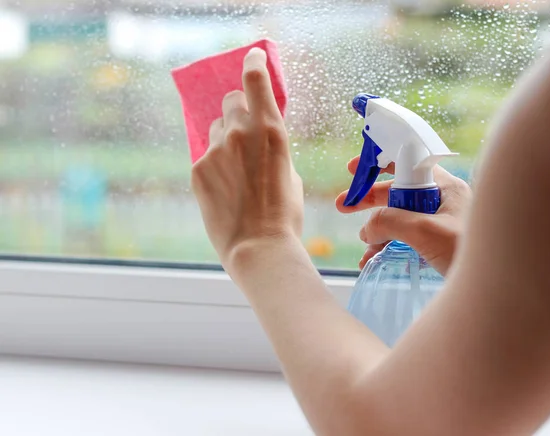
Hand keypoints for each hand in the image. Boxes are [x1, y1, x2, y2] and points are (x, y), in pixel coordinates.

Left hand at [191, 48, 303, 271]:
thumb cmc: (284, 215)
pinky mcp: (198, 169)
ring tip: (235, 170)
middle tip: (243, 127)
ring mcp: (215, 150)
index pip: (256, 79)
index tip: (251, 56)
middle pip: (231, 100)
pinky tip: (225, 189)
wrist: (258, 247)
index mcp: (270, 130)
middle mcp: (240, 132)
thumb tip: (261, 139)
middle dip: (238, 109)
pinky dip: (215, 164)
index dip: (253, 62)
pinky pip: (205, 155)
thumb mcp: (290, 173)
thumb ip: (273, 147)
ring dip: (225, 138)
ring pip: (216, 128)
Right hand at [335, 158, 470, 274]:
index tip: (355, 168)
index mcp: (445, 187)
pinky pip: (408, 239)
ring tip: (364, 249)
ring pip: (400, 219)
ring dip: (377, 231)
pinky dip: (389, 247)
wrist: (505, 290)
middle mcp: (443, 202)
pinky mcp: (440, 245)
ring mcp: (442, 224)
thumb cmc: (474, 252)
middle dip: (370, 201)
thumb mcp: (426, 231)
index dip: (379, 162)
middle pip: (398, 192)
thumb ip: (390, 222)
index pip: (406, 164)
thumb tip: (367, 227)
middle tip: (344, 206)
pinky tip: (374, 260)